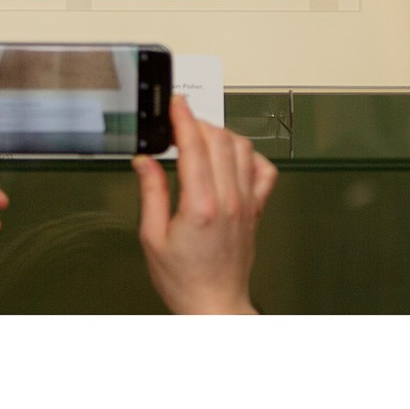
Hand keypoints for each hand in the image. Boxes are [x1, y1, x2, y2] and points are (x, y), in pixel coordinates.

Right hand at [132, 95, 277, 313]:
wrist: (214, 306)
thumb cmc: (184, 279)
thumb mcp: (152, 237)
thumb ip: (151, 192)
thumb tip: (145, 160)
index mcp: (201, 206)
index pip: (194, 146)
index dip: (183, 117)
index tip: (175, 103)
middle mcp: (229, 200)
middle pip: (219, 139)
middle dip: (198, 121)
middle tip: (179, 121)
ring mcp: (247, 203)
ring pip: (242, 147)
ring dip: (220, 134)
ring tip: (200, 138)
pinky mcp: (257, 209)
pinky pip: (264, 169)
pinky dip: (249, 155)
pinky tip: (231, 158)